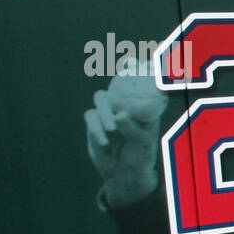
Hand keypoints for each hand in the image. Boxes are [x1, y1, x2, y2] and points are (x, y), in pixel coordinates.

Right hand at [84, 62, 168, 206]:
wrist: (124, 174)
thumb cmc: (141, 156)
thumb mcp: (143, 144)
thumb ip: (133, 129)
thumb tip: (120, 114)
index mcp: (143, 107)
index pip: (142, 84)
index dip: (141, 68)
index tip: (139, 58)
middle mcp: (125, 106)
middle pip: (118, 83)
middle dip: (120, 76)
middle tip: (121, 75)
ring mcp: (109, 113)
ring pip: (101, 98)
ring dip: (104, 111)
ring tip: (112, 128)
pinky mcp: (95, 124)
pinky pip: (90, 117)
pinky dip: (96, 129)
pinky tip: (104, 142)